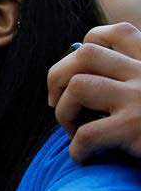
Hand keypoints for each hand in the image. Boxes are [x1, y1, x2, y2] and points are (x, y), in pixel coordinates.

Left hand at [47, 22, 140, 162]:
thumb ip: (129, 82)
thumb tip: (74, 80)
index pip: (117, 32)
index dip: (88, 45)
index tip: (78, 71)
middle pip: (85, 53)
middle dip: (57, 76)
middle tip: (56, 102)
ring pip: (78, 86)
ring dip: (64, 111)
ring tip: (73, 130)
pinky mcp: (135, 128)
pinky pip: (85, 133)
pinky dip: (76, 149)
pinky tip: (84, 158)